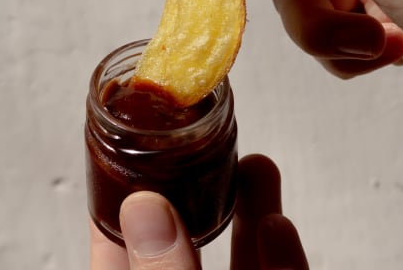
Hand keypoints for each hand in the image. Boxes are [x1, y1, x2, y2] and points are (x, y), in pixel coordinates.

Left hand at [89, 154, 308, 268]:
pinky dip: (285, 254)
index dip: (119, 198)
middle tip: (205, 144)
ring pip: (242, 258)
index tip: (125, 153)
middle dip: (198, 188)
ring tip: (256, 165)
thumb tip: (145, 209)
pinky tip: (279, 224)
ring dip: (251, 209)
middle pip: (186, 240)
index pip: (117, 250)